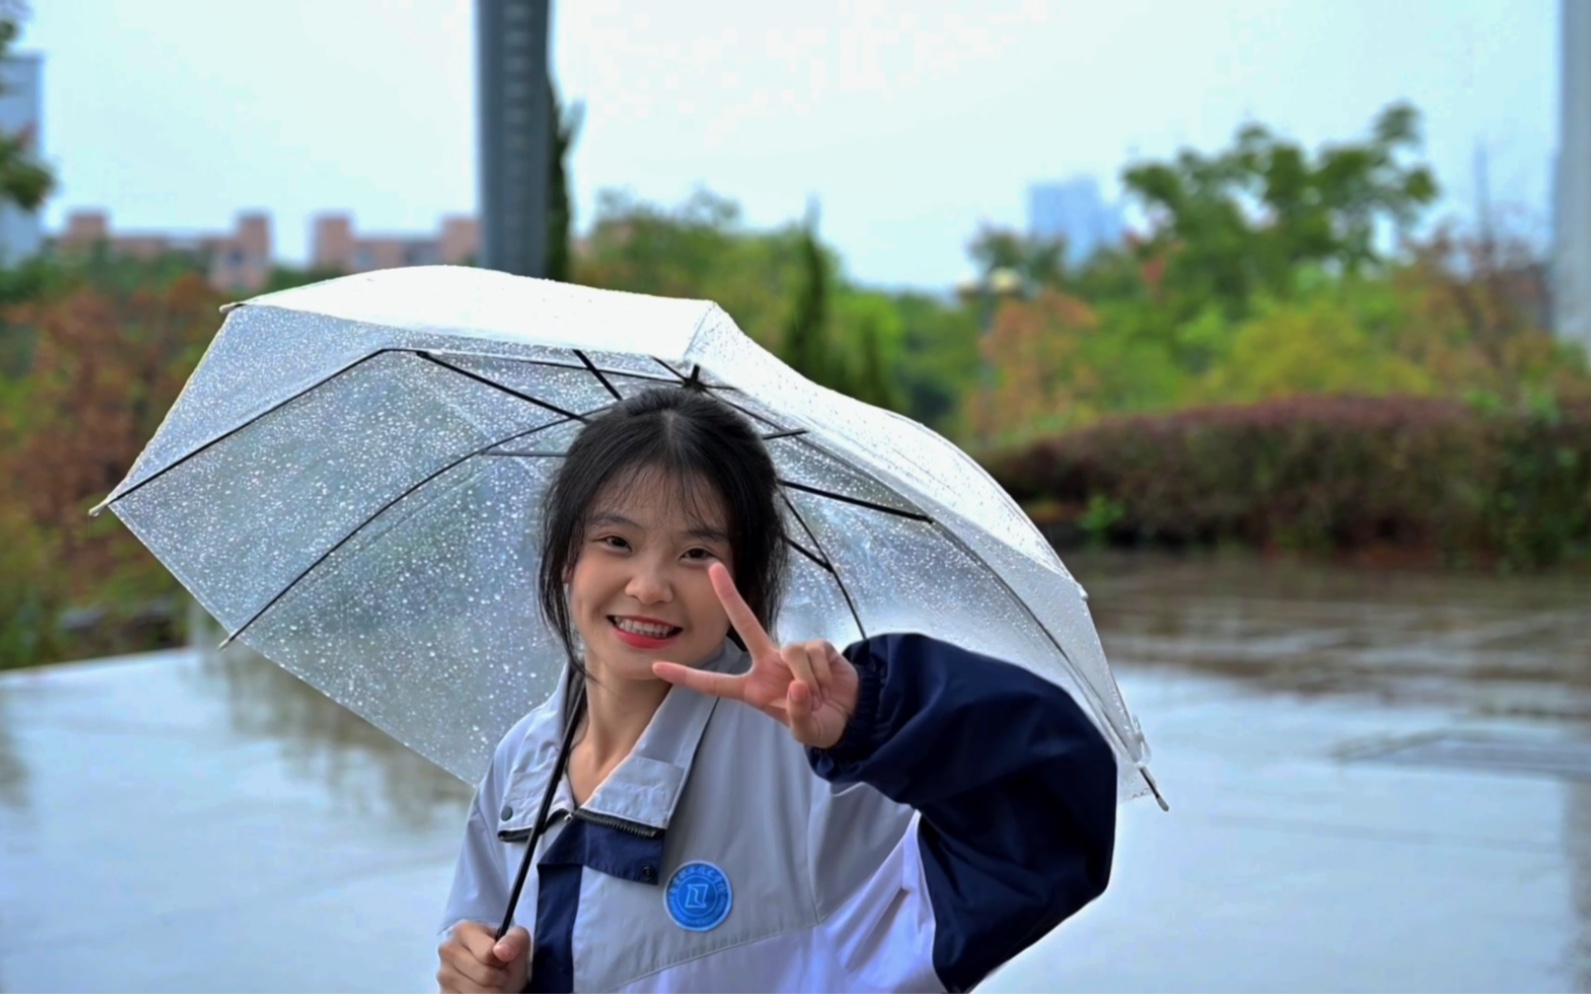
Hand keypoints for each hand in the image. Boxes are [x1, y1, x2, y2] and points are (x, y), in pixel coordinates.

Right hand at [437, 922, 529, 993]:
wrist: (499, 971)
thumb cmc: (505, 953)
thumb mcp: (518, 940)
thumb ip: (514, 940)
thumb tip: (501, 951)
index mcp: (463, 930)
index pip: (487, 954)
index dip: (501, 961)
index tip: (503, 958)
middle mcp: (448, 950)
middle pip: (485, 976)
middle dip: (499, 977)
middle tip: (500, 971)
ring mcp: (444, 974)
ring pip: (477, 993)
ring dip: (492, 991)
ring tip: (493, 981)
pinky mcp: (445, 993)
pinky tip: (481, 989)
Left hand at [653, 562, 858, 748]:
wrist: (851, 715)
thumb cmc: (819, 724)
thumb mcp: (805, 731)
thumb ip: (797, 714)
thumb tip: (797, 686)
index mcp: (754, 689)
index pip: (715, 684)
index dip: (687, 677)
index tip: (657, 667)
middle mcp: (768, 664)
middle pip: (745, 625)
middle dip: (730, 596)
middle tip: (713, 568)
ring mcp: (792, 653)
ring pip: (793, 650)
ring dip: (809, 677)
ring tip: (819, 694)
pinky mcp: (817, 646)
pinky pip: (815, 651)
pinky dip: (824, 672)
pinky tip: (829, 681)